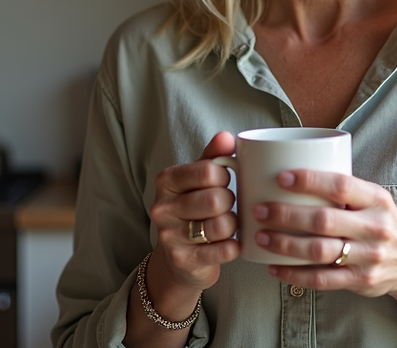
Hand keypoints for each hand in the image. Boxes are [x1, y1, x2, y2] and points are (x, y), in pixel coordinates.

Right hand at [147, 132, 239, 291]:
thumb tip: (226, 136)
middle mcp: (162, 208)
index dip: (225, 175)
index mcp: (166, 181)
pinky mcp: (182, 260)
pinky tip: (232, 243)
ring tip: (228, 223)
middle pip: (216, 199)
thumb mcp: (200, 179)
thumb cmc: (194, 209)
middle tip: (227, 205)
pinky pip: (223, 250)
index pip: (208, 171)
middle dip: (230, 201)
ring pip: (220, 224)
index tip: (224, 181)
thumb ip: (213, 156)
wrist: (179, 258)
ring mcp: (169, 236)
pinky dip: (234, 246)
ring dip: (233, 224)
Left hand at [252, 169, 396, 305]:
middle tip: (260, 210)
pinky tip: (274, 268)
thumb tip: (291, 172)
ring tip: (261, 236)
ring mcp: (368, 256)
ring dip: (285, 244)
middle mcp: (374, 227)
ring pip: (319, 251)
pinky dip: (294, 274)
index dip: (309, 180)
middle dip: (286, 214)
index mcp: (376, 199)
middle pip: (323, 220)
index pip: (341, 185)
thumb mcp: (374, 200)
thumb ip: (344, 190)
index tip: (281, 177)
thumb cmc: (381, 223)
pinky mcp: (360, 281)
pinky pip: (321, 279)